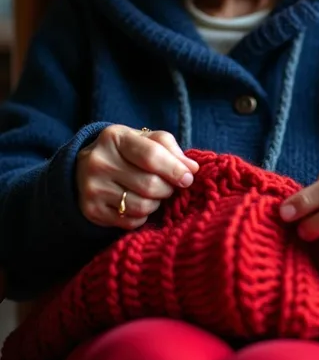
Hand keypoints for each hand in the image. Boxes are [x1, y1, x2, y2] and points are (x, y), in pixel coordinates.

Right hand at [76, 126, 198, 228]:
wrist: (84, 167)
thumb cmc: (125, 151)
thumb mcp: (145, 139)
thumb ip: (170, 149)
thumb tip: (192, 168)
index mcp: (115, 137)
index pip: (151, 156)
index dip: (174, 170)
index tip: (188, 178)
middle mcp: (99, 161)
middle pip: (149, 185)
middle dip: (168, 188)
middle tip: (170, 186)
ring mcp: (92, 187)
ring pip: (141, 206)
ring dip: (156, 203)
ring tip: (154, 195)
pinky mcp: (91, 210)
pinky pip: (130, 222)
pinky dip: (142, 216)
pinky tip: (138, 204)